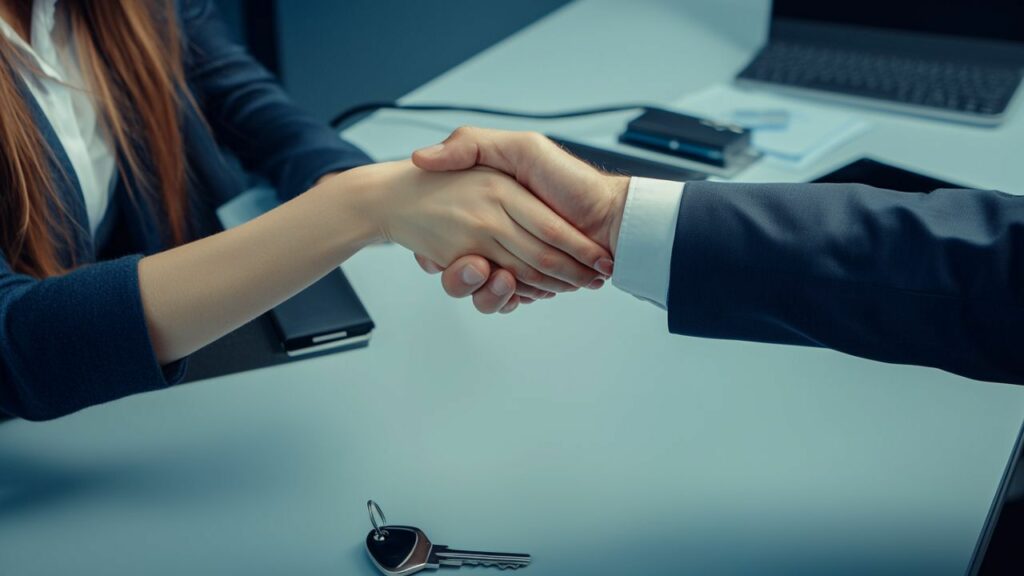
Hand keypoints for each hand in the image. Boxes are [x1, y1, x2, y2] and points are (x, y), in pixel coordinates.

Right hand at [410, 127, 629, 311]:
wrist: (613, 218)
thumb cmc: (572, 180)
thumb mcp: (522, 148)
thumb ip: (472, 145)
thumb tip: (422, 158)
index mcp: (491, 203)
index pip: (451, 229)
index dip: (438, 244)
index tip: (437, 249)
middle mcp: (497, 234)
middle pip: (462, 266)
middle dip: (463, 274)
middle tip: (474, 264)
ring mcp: (509, 261)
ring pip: (479, 288)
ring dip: (485, 289)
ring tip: (500, 277)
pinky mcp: (525, 284)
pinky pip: (501, 300)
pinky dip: (504, 300)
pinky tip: (514, 291)